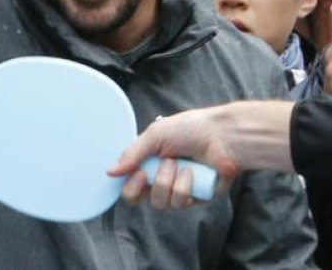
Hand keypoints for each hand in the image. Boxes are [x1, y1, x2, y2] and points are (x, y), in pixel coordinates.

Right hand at [108, 101, 294, 208]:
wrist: (222, 136)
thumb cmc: (192, 129)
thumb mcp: (156, 134)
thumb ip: (132, 154)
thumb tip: (110, 171)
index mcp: (151, 162)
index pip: (131, 185)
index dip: (129, 186)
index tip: (137, 174)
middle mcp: (163, 178)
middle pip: (142, 199)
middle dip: (151, 183)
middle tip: (157, 168)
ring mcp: (180, 189)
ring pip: (161, 203)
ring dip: (168, 182)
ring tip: (180, 164)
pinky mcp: (196, 198)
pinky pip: (181, 203)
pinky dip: (184, 187)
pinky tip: (192, 172)